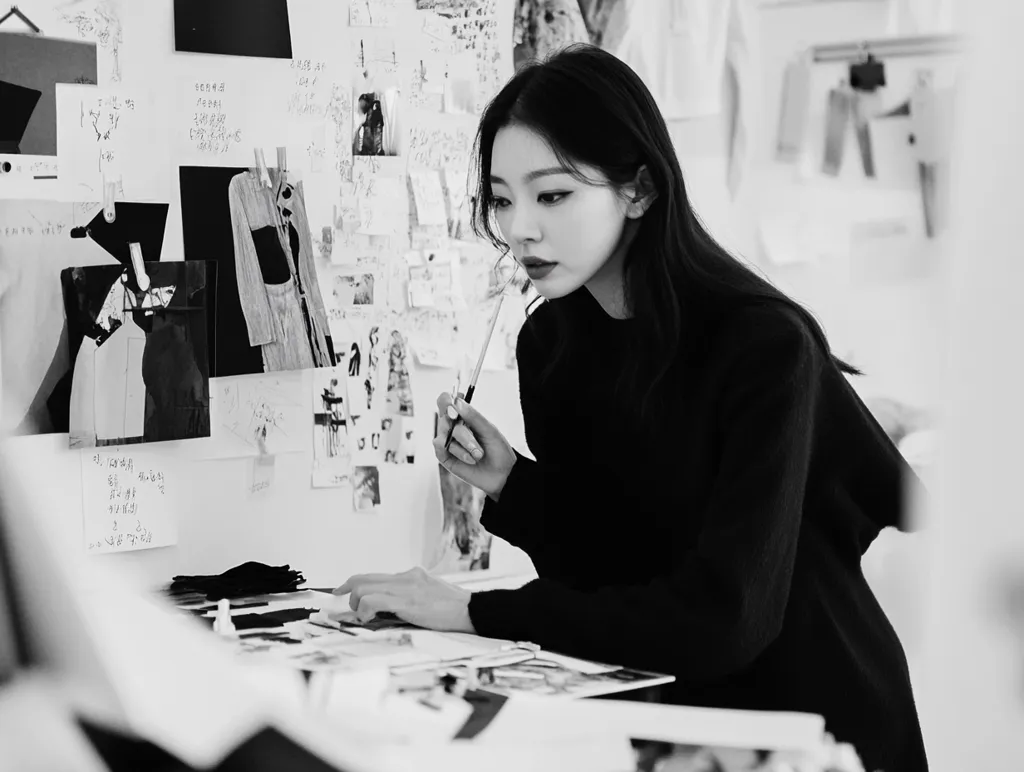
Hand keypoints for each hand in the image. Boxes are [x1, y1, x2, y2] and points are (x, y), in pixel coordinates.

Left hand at [331, 567, 474, 632]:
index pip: (375, 575)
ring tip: (363, 618)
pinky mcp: (406, 601)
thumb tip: (387, 608)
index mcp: (411, 575)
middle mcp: (406, 577)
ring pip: (363, 588)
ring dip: (356, 605)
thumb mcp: (429, 594)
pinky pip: (373, 601)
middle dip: (348, 593)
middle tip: (347, 607)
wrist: (471, 609)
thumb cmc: (453, 608)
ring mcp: (405, 588)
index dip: (353, 583)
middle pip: (363, 578)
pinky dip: (364, 611)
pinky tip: (368, 620)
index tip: (340, 590)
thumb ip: (409, 595)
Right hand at [434, 391, 515, 499]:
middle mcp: (452, 427)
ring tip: (478, 455)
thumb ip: (473, 416)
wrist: (502, 474)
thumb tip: (457, 401)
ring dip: (465, 444)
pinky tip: (470, 459)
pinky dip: (458, 452)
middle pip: (445, 418)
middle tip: (476, 441)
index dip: (445, 401)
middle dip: (463, 432)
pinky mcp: (444, 456)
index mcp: (463, 416)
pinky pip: (440, 447)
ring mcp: (447, 441)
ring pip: (444, 433)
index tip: (454, 409)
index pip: (445, 401)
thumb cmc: (498, 450)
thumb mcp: (489, 430)